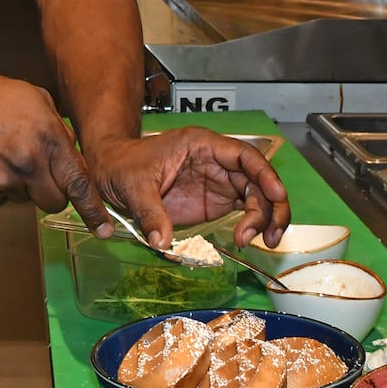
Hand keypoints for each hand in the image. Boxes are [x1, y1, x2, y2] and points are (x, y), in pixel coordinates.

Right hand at [0, 69, 111, 234]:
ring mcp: (1, 183)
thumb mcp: (33, 97)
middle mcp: (27, 164)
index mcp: (46, 138)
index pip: (78, 182)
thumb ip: (58, 130)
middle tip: (35, 169)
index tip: (103, 229)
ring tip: (0, 154)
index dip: (93, 209)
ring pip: (25, 200)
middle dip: (51, 192)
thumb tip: (71, 156)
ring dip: (21, 186)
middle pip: (54, 202)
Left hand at [83, 128, 289, 250]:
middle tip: (272, 233)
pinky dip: (250, 225)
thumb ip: (149, 212)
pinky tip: (245, 240)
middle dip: (271, 205)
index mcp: (201, 145)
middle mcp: (216, 162)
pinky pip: (242, 211)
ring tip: (259, 242)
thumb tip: (162, 243)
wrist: (110, 171)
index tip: (276, 194)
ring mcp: (217, 182)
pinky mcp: (213, 202)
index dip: (264, 173)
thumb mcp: (133, 185)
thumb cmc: (122, 165)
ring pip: (255, 197)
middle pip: (257, 179)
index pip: (244, 155)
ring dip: (264, 218)